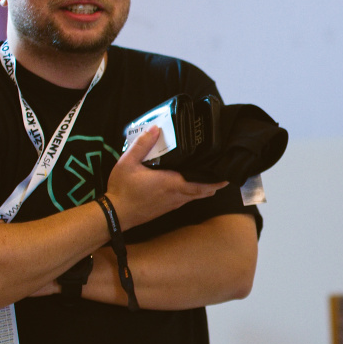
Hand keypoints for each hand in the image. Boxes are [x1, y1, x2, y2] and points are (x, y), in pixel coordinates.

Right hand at [103, 128, 226, 229]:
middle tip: (222, 175)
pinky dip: (192, 193)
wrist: (115, 214)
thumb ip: (142, 145)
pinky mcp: (166, 209)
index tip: (227, 177)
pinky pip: (185, 200)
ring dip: (203, 189)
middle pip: (202, 192)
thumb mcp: (128, 162)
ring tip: (210, 178)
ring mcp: (172, 204)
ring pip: (194, 197)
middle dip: (214, 185)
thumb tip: (155, 128)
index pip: (201, 185)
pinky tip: (188, 185)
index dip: (216, 182)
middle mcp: (176, 196)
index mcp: (172, 184)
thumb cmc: (122, 189)